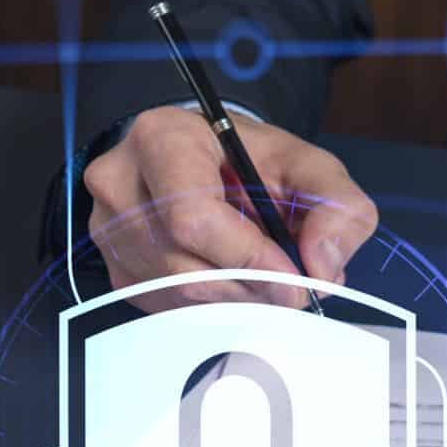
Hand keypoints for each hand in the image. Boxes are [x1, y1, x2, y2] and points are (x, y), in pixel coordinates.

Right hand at [82, 107, 377, 311]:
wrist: (206, 160)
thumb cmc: (253, 160)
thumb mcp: (309, 165)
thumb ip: (338, 207)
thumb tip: (323, 268)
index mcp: (161, 139)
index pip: (193, 219)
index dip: (250, 259)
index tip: (295, 279)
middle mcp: (121, 184)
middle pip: (188, 266)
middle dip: (254, 286)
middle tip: (294, 285)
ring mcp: (109, 231)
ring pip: (181, 294)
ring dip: (239, 299)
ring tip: (267, 274)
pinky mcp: (118, 270)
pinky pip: (171, 307)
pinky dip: (217, 304)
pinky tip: (236, 280)